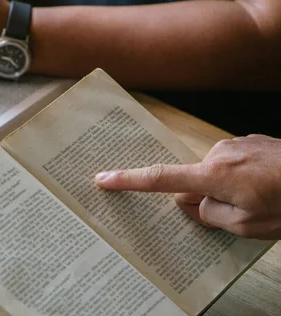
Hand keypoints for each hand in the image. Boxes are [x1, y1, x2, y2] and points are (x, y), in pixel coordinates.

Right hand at [95, 134, 280, 238]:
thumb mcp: (249, 226)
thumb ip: (211, 214)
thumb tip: (194, 203)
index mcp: (214, 176)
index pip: (161, 180)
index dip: (129, 181)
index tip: (103, 178)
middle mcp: (219, 154)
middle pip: (192, 181)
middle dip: (204, 198)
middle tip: (237, 213)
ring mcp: (236, 144)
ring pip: (215, 173)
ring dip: (226, 188)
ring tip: (263, 199)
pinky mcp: (251, 141)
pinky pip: (232, 162)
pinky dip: (240, 176)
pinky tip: (267, 185)